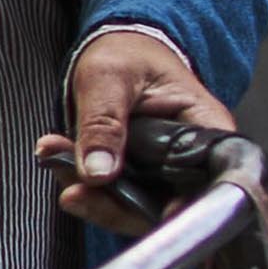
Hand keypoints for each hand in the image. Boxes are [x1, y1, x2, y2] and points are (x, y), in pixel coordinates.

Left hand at [41, 29, 235, 232]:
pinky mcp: (139, 182)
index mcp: (207, 127)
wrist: (117, 53)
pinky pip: (114, 199)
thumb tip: (98, 173)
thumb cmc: (126, 55)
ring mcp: (166, 175)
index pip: (212, 181)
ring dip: (93, 198)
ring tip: (55, 158)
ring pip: (137, 210)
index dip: (192, 206)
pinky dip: (84, 187)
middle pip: (171, 207)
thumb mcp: (109, 78)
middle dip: (119, 208)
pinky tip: (54, 158)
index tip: (160, 215)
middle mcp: (193, 159)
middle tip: (74, 193)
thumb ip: (103, 123)